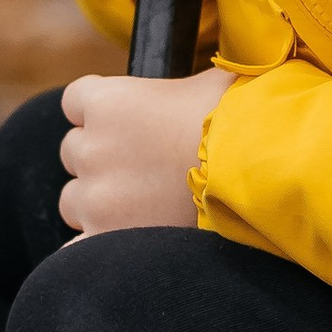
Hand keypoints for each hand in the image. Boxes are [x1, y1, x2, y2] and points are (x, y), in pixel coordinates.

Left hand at [58, 67, 231, 238]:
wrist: (258, 177)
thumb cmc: (241, 122)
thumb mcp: (211, 84)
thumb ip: (186, 85)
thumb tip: (202, 87)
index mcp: (108, 101)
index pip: (75, 101)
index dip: (100, 112)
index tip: (123, 125)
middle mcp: (92, 146)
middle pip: (73, 151)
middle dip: (102, 159)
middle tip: (142, 170)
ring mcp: (96, 197)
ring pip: (74, 200)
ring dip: (99, 202)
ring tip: (143, 208)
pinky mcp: (105, 238)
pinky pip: (78, 247)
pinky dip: (96, 245)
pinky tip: (121, 247)